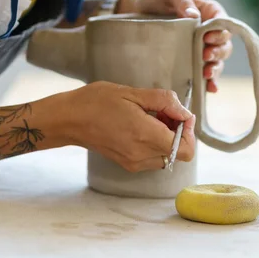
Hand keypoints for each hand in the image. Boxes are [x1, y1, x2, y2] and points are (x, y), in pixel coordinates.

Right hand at [58, 81, 195, 172]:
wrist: (69, 119)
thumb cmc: (96, 102)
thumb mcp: (132, 93)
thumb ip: (164, 102)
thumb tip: (185, 113)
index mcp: (145, 136)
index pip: (186, 149)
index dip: (189, 132)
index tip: (179, 115)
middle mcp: (141, 155)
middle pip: (179, 153)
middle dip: (178, 132)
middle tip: (163, 112)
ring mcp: (135, 162)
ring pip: (168, 156)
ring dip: (167, 137)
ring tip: (150, 118)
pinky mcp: (129, 164)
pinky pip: (154, 157)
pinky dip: (155, 143)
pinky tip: (142, 126)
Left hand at [116, 0, 232, 92]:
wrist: (133, 13)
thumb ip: (182, 0)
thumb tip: (194, 16)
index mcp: (207, 12)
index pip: (223, 22)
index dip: (221, 32)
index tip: (208, 38)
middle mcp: (208, 32)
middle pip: (224, 44)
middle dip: (219, 52)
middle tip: (205, 56)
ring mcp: (199, 48)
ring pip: (217, 61)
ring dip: (216, 69)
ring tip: (206, 74)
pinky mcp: (190, 62)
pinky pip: (204, 73)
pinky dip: (210, 82)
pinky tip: (210, 88)